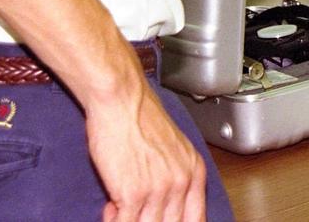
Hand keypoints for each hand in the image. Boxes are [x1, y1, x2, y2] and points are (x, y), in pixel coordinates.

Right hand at [88, 75, 205, 221]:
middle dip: (149, 221)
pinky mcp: (133, 194)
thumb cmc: (140, 115)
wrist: (122, 99)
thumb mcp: (172, 147)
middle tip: (136, 213)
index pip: (196, 219)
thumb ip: (174, 176)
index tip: (163, 220)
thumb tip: (167, 202)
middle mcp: (181, 182)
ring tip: (121, 207)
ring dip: (130, 220)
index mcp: (195, 171)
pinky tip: (112, 207)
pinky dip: (114, 220)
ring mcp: (159, 190)